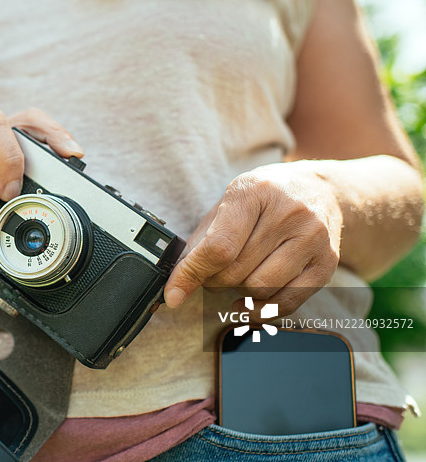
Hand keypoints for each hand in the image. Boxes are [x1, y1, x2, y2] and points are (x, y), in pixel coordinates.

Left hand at [163, 162, 342, 316]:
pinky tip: (248, 301)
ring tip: (235, 278)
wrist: (322, 190)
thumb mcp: (229, 203)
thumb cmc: (265, 199)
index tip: (173, 292)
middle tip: (210, 276)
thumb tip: (177, 282)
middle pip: (237, 271)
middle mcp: (288, 213)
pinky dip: (260, 310)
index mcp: (254, 191)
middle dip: (213, 282)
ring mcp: (312, 238)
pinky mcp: (327, 262)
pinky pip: (287, 302)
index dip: (192, 273)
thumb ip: (201, 240)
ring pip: (260, 289)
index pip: (219, 246)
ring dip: (238, 293)